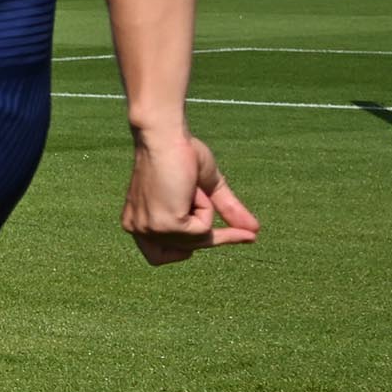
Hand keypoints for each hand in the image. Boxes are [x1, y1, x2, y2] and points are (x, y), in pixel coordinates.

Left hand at [122, 128, 255, 264]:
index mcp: (137, 223)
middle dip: (211, 232)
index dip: (192, 247)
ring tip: (190, 188)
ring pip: (198, 239)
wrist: (165, 136)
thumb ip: (226, 211)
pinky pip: (202, 230)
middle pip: (187, 249)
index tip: (222, 239)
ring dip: (206, 212)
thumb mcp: (206, 189)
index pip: (166, 254)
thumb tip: (255, 232)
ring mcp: (149, 230)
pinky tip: (189, 190)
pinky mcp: (164, 226)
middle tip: (238, 227)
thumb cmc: (180, 154)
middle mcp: (136, 230)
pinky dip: (206, 209)